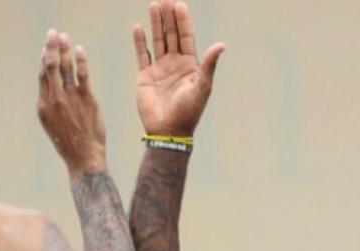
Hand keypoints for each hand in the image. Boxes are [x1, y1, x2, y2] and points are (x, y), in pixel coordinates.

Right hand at [37, 29, 106, 177]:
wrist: (83, 158)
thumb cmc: (69, 144)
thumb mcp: (53, 125)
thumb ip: (52, 106)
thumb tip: (52, 90)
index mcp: (43, 106)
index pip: (42, 76)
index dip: (43, 59)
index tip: (46, 47)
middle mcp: (54, 99)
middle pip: (49, 67)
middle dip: (50, 47)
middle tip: (52, 33)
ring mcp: (70, 98)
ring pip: (64, 68)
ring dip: (63, 49)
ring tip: (63, 36)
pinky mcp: (86, 99)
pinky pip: (82, 75)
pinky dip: (80, 60)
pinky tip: (79, 50)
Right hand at [133, 1, 224, 135]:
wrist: (168, 130)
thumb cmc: (189, 111)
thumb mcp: (202, 86)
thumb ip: (209, 65)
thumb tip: (222, 45)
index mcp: (190, 65)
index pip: (186, 37)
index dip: (183, 21)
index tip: (179, 4)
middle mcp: (175, 64)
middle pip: (172, 35)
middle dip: (169, 17)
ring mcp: (160, 69)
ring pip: (158, 41)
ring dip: (156, 24)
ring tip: (153, 6)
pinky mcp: (145, 77)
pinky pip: (142, 55)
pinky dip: (139, 41)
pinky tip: (138, 27)